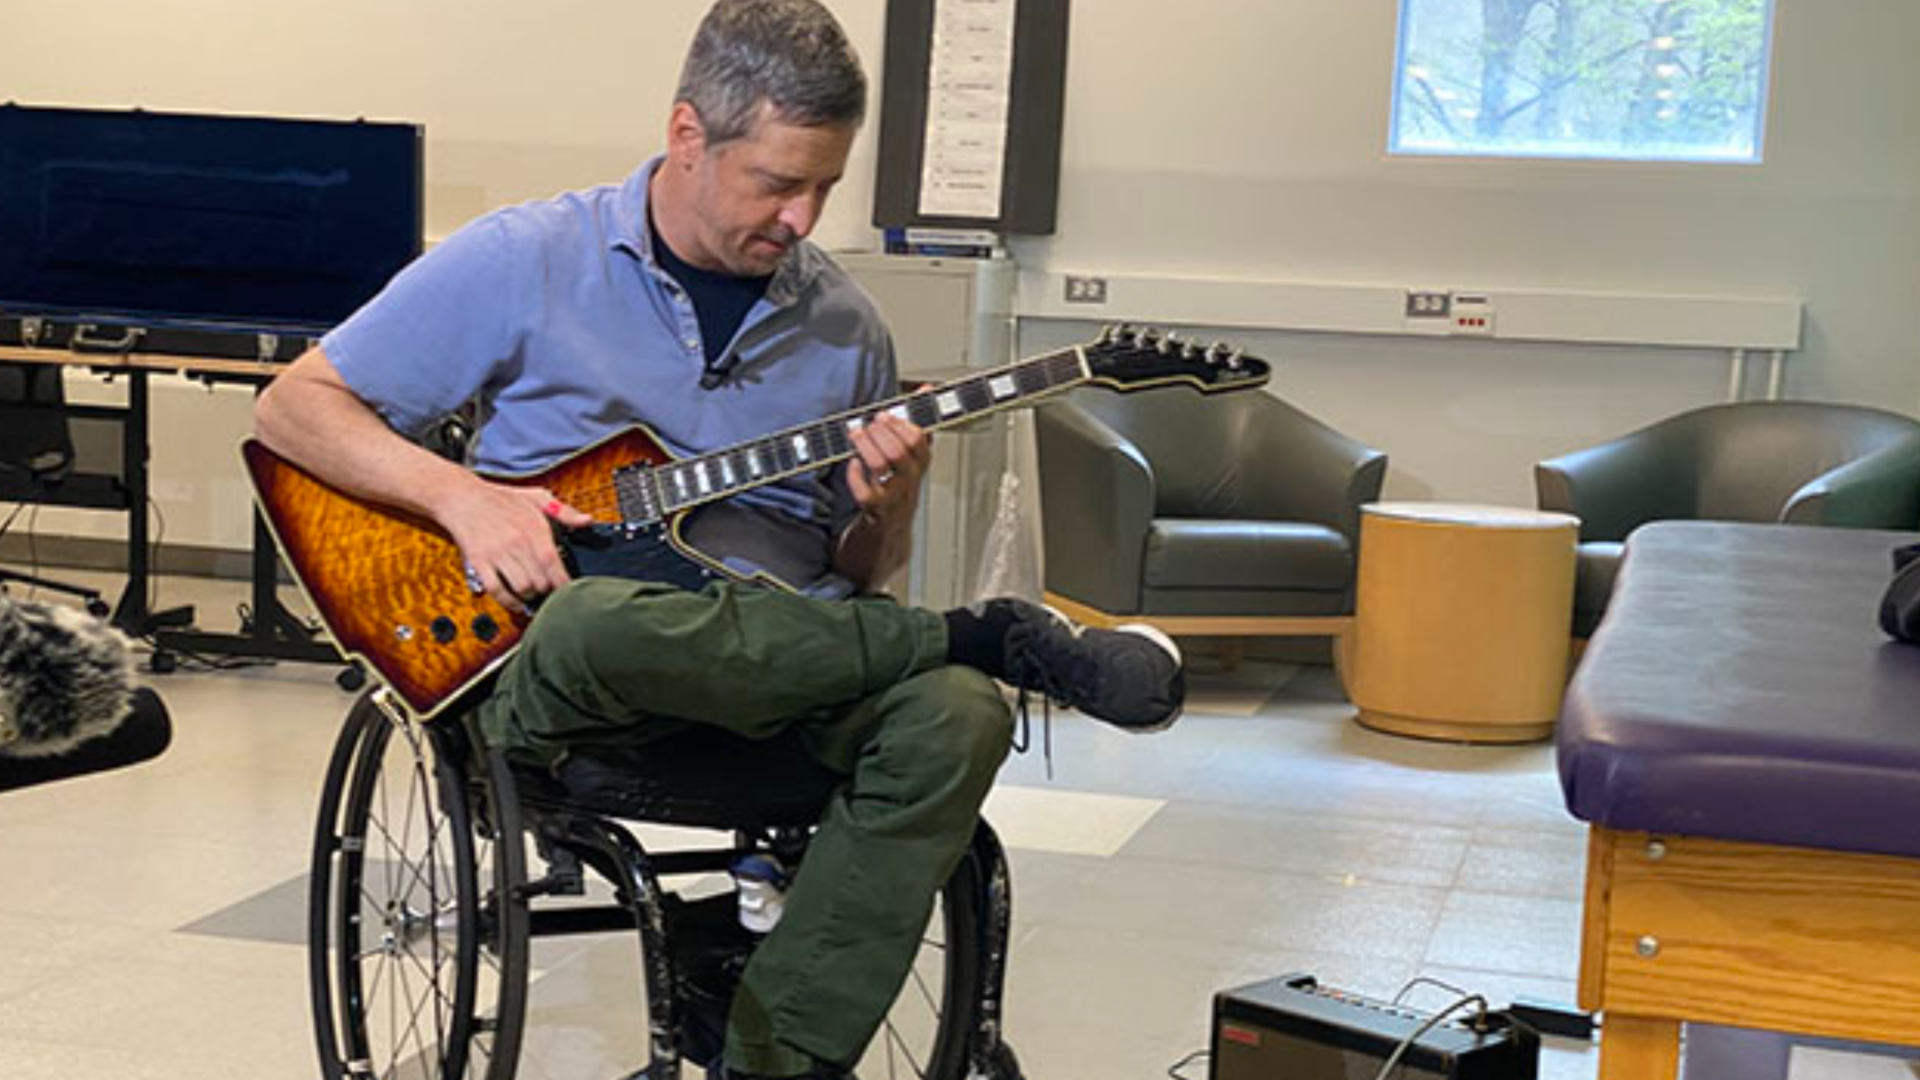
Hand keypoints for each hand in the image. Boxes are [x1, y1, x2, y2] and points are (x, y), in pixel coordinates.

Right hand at [436, 479, 594, 614]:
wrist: (462, 497)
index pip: (553, 562)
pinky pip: (496, 590)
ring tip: (533, 592)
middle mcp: (516, 542)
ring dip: (530, 595)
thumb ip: (564, 511)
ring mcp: (496, 554)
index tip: (569, 589)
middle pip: (540, 580)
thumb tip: (587, 521)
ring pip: (522, 587)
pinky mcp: (479, 562)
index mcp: (533, 527)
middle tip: (549, 589)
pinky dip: (509, 601)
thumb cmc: (500, 499)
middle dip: (548, 589)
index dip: (563, 582)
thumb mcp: (536, 497)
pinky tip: (516, 602)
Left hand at [845, 412, 929, 521]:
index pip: (918, 439)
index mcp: (920, 460)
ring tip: (856, 435)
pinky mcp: (876, 507)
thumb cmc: (900, 480)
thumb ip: (917, 418)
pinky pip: (865, 493)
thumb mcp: (912, 451)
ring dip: (865, 447)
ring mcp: (893, 493)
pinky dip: (856, 476)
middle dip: (880, 433)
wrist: (892, 522)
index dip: (898, 423)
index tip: (885, 414)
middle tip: (868, 424)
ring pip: (881, 467)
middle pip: (898, 451)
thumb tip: (926, 389)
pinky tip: (853, 464)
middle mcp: (909, 477)